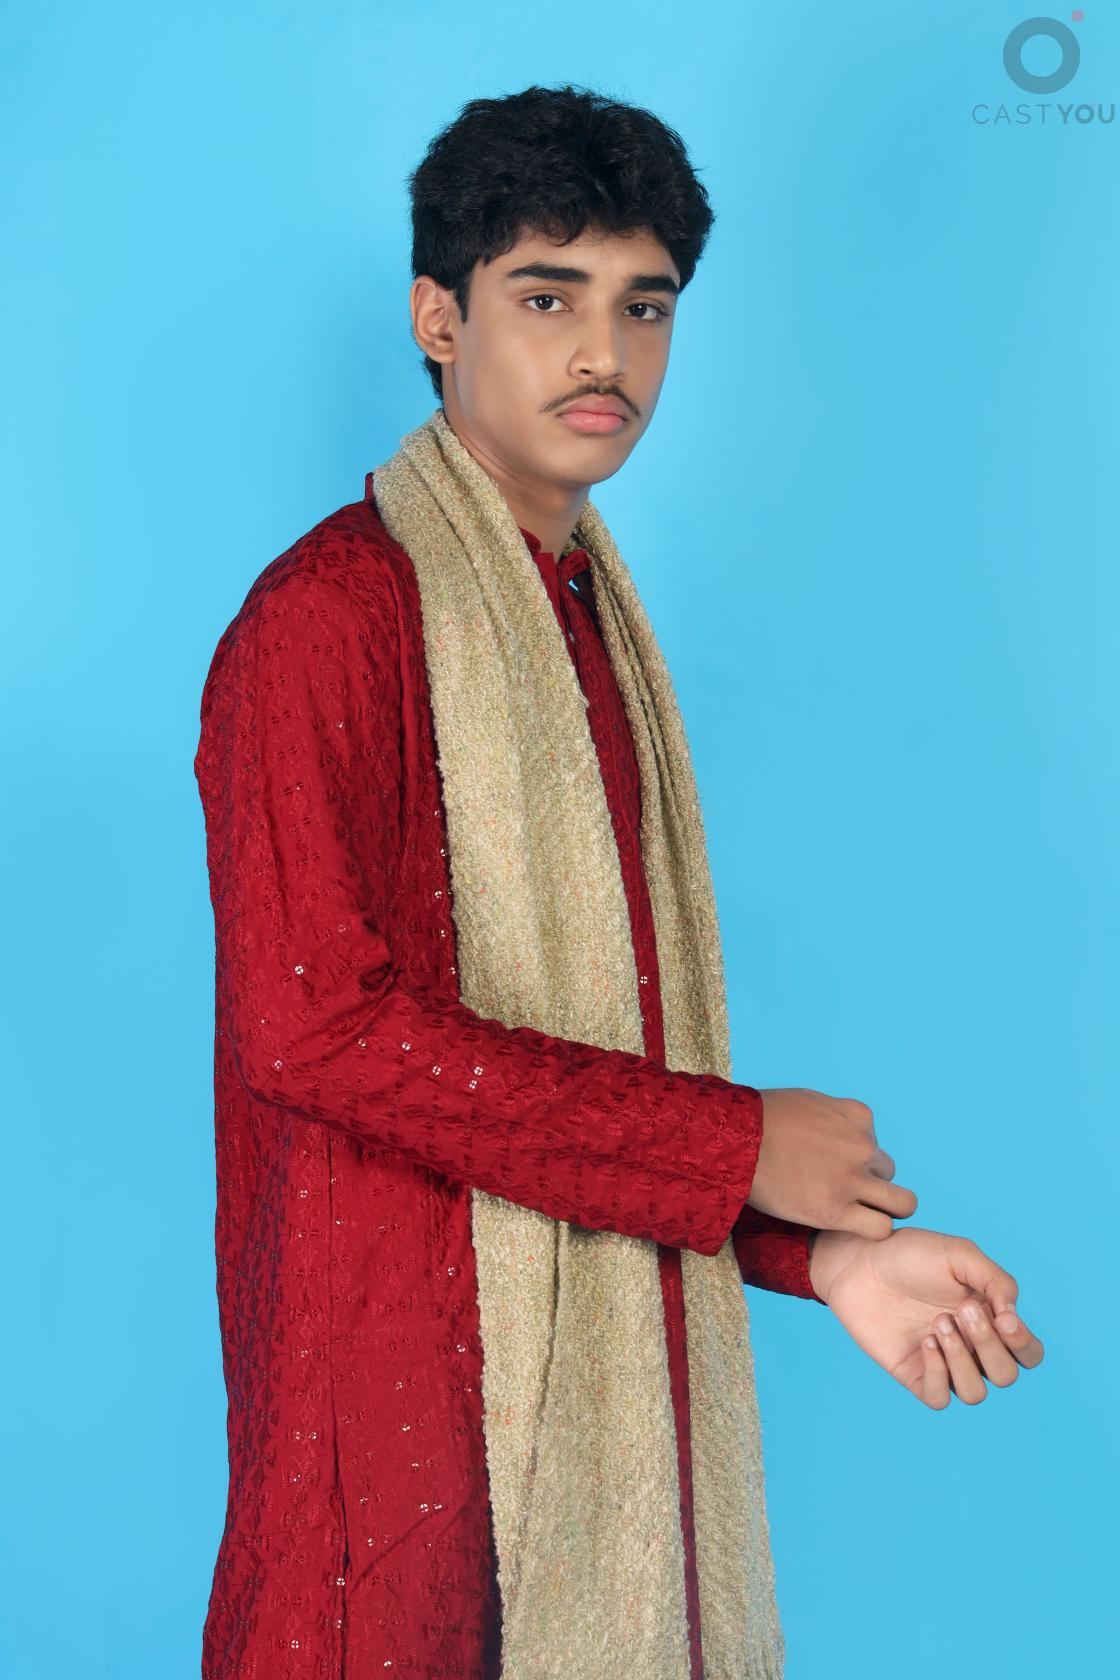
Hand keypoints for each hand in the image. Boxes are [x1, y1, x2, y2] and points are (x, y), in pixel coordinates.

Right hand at [749, 1087, 917, 1238]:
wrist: (734, 1141)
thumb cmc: (759, 1118)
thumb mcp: (806, 1102)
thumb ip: (831, 1117)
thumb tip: (834, 1128)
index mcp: (857, 1116)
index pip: (873, 1141)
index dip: (853, 1155)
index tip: (828, 1162)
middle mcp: (863, 1147)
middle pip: (887, 1171)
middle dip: (870, 1181)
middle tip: (842, 1190)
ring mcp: (852, 1180)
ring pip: (902, 1203)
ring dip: (885, 1208)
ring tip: (861, 1214)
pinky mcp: (836, 1211)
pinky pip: (879, 1229)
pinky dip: (872, 1230)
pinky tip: (851, 1228)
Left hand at [808, 1224, 1044, 1407]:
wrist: (859, 1261)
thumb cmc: (910, 1254)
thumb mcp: (959, 1254)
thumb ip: (997, 1281)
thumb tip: (1012, 1318)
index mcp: (989, 1318)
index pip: (1028, 1352)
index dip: (1024, 1343)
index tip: (1002, 1317)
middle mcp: (971, 1345)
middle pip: (1006, 1375)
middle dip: (990, 1345)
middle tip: (961, 1310)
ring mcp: (942, 1362)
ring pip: (976, 1393)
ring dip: (963, 1360)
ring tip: (938, 1323)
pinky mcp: (913, 1373)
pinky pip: (940, 1397)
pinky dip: (939, 1372)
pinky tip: (925, 1341)